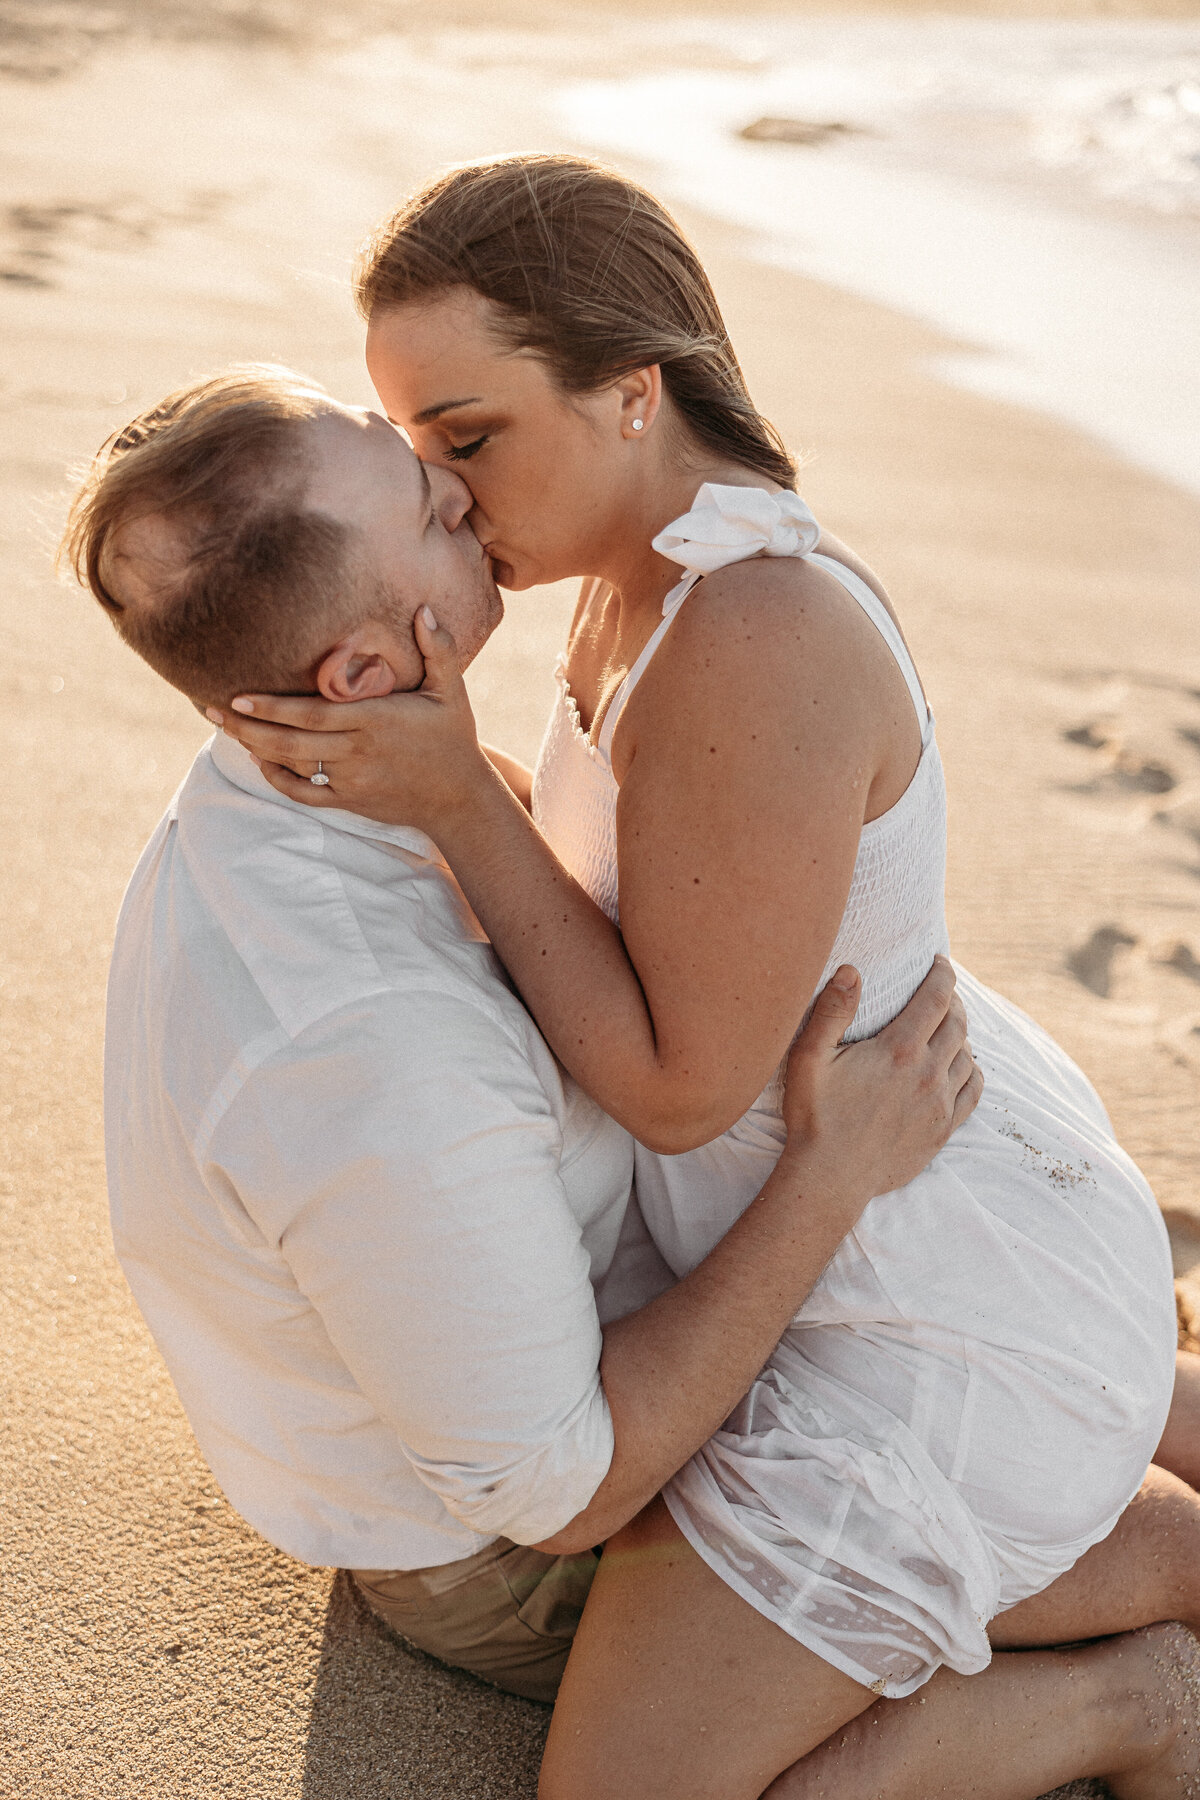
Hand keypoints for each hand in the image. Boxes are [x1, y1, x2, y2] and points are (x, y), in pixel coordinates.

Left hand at [207, 610, 489, 827]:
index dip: (273, 708)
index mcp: (376, 720)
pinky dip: (279, 780)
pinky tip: (260, 761)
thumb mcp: (451, 691)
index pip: (313, 714)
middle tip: (211, 708)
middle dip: (248, 726)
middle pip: (291, 742)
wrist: (460, 798)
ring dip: (255, 748)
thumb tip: (422, 611)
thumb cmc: (453, 738)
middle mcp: (359, 751)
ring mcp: (352, 780)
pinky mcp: (350, 801)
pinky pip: (305, 794)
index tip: (239, 696)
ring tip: (225, 728)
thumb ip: (438, 650)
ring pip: (292, 766)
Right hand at [781, 955, 980, 1200]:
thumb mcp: (809, 1059)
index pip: (936, 998)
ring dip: (961, 1035)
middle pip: (957, 1023)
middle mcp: (927, 1073)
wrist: (830, 1178)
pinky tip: (961, 1066)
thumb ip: (831, 1011)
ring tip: (947, 1028)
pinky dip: (973, 1071)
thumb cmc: (815, 1117)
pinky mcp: (943, 1130)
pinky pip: (973, 1092)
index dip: (943, 974)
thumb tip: (851, 970)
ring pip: (969, 1056)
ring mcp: (939, 1104)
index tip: (940, 962)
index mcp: (898, 1051)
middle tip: (942, 992)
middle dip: (953, 1000)